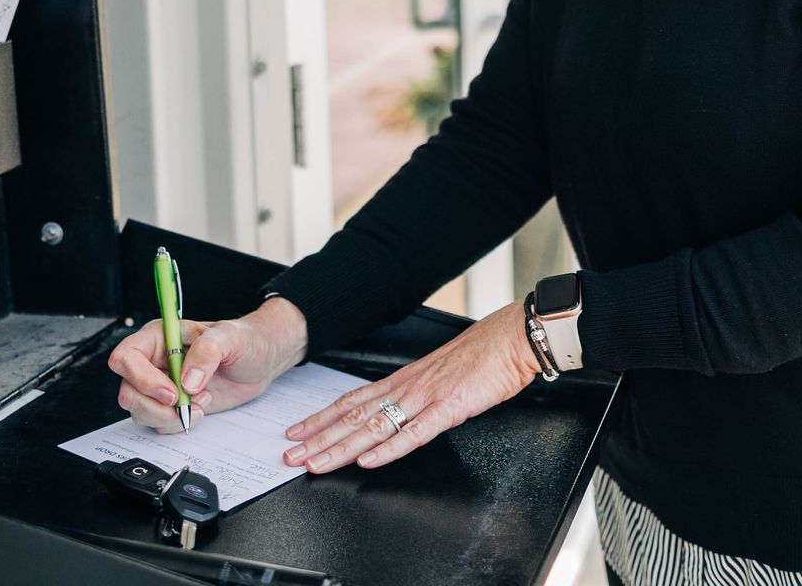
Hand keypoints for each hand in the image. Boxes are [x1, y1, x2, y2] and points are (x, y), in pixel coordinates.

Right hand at [108, 296, 308, 431]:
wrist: (261, 360)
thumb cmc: (245, 340)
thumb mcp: (230, 338)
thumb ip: (207, 352)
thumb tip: (187, 380)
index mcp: (159, 337)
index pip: (126, 357)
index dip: (141, 378)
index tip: (171, 391)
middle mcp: (154, 362)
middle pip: (128, 391)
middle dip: (155, 405)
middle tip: (186, 402)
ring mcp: (161, 385)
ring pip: (139, 411)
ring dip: (168, 417)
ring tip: (200, 401)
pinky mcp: (172, 405)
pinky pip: (158, 423)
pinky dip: (177, 424)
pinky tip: (201, 408)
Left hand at [282, 300, 544, 472]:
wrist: (512, 338)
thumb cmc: (483, 356)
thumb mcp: (441, 376)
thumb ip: (419, 397)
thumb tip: (402, 414)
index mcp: (405, 380)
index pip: (352, 401)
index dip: (322, 418)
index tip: (296, 431)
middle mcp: (407, 388)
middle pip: (353, 416)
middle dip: (318, 438)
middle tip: (289, 454)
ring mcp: (426, 398)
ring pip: (373, 426)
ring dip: (340, 447)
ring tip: (314, 462)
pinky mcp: (449, 408)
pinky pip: (413, 433)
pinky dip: (388, 448)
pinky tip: (368, 461)